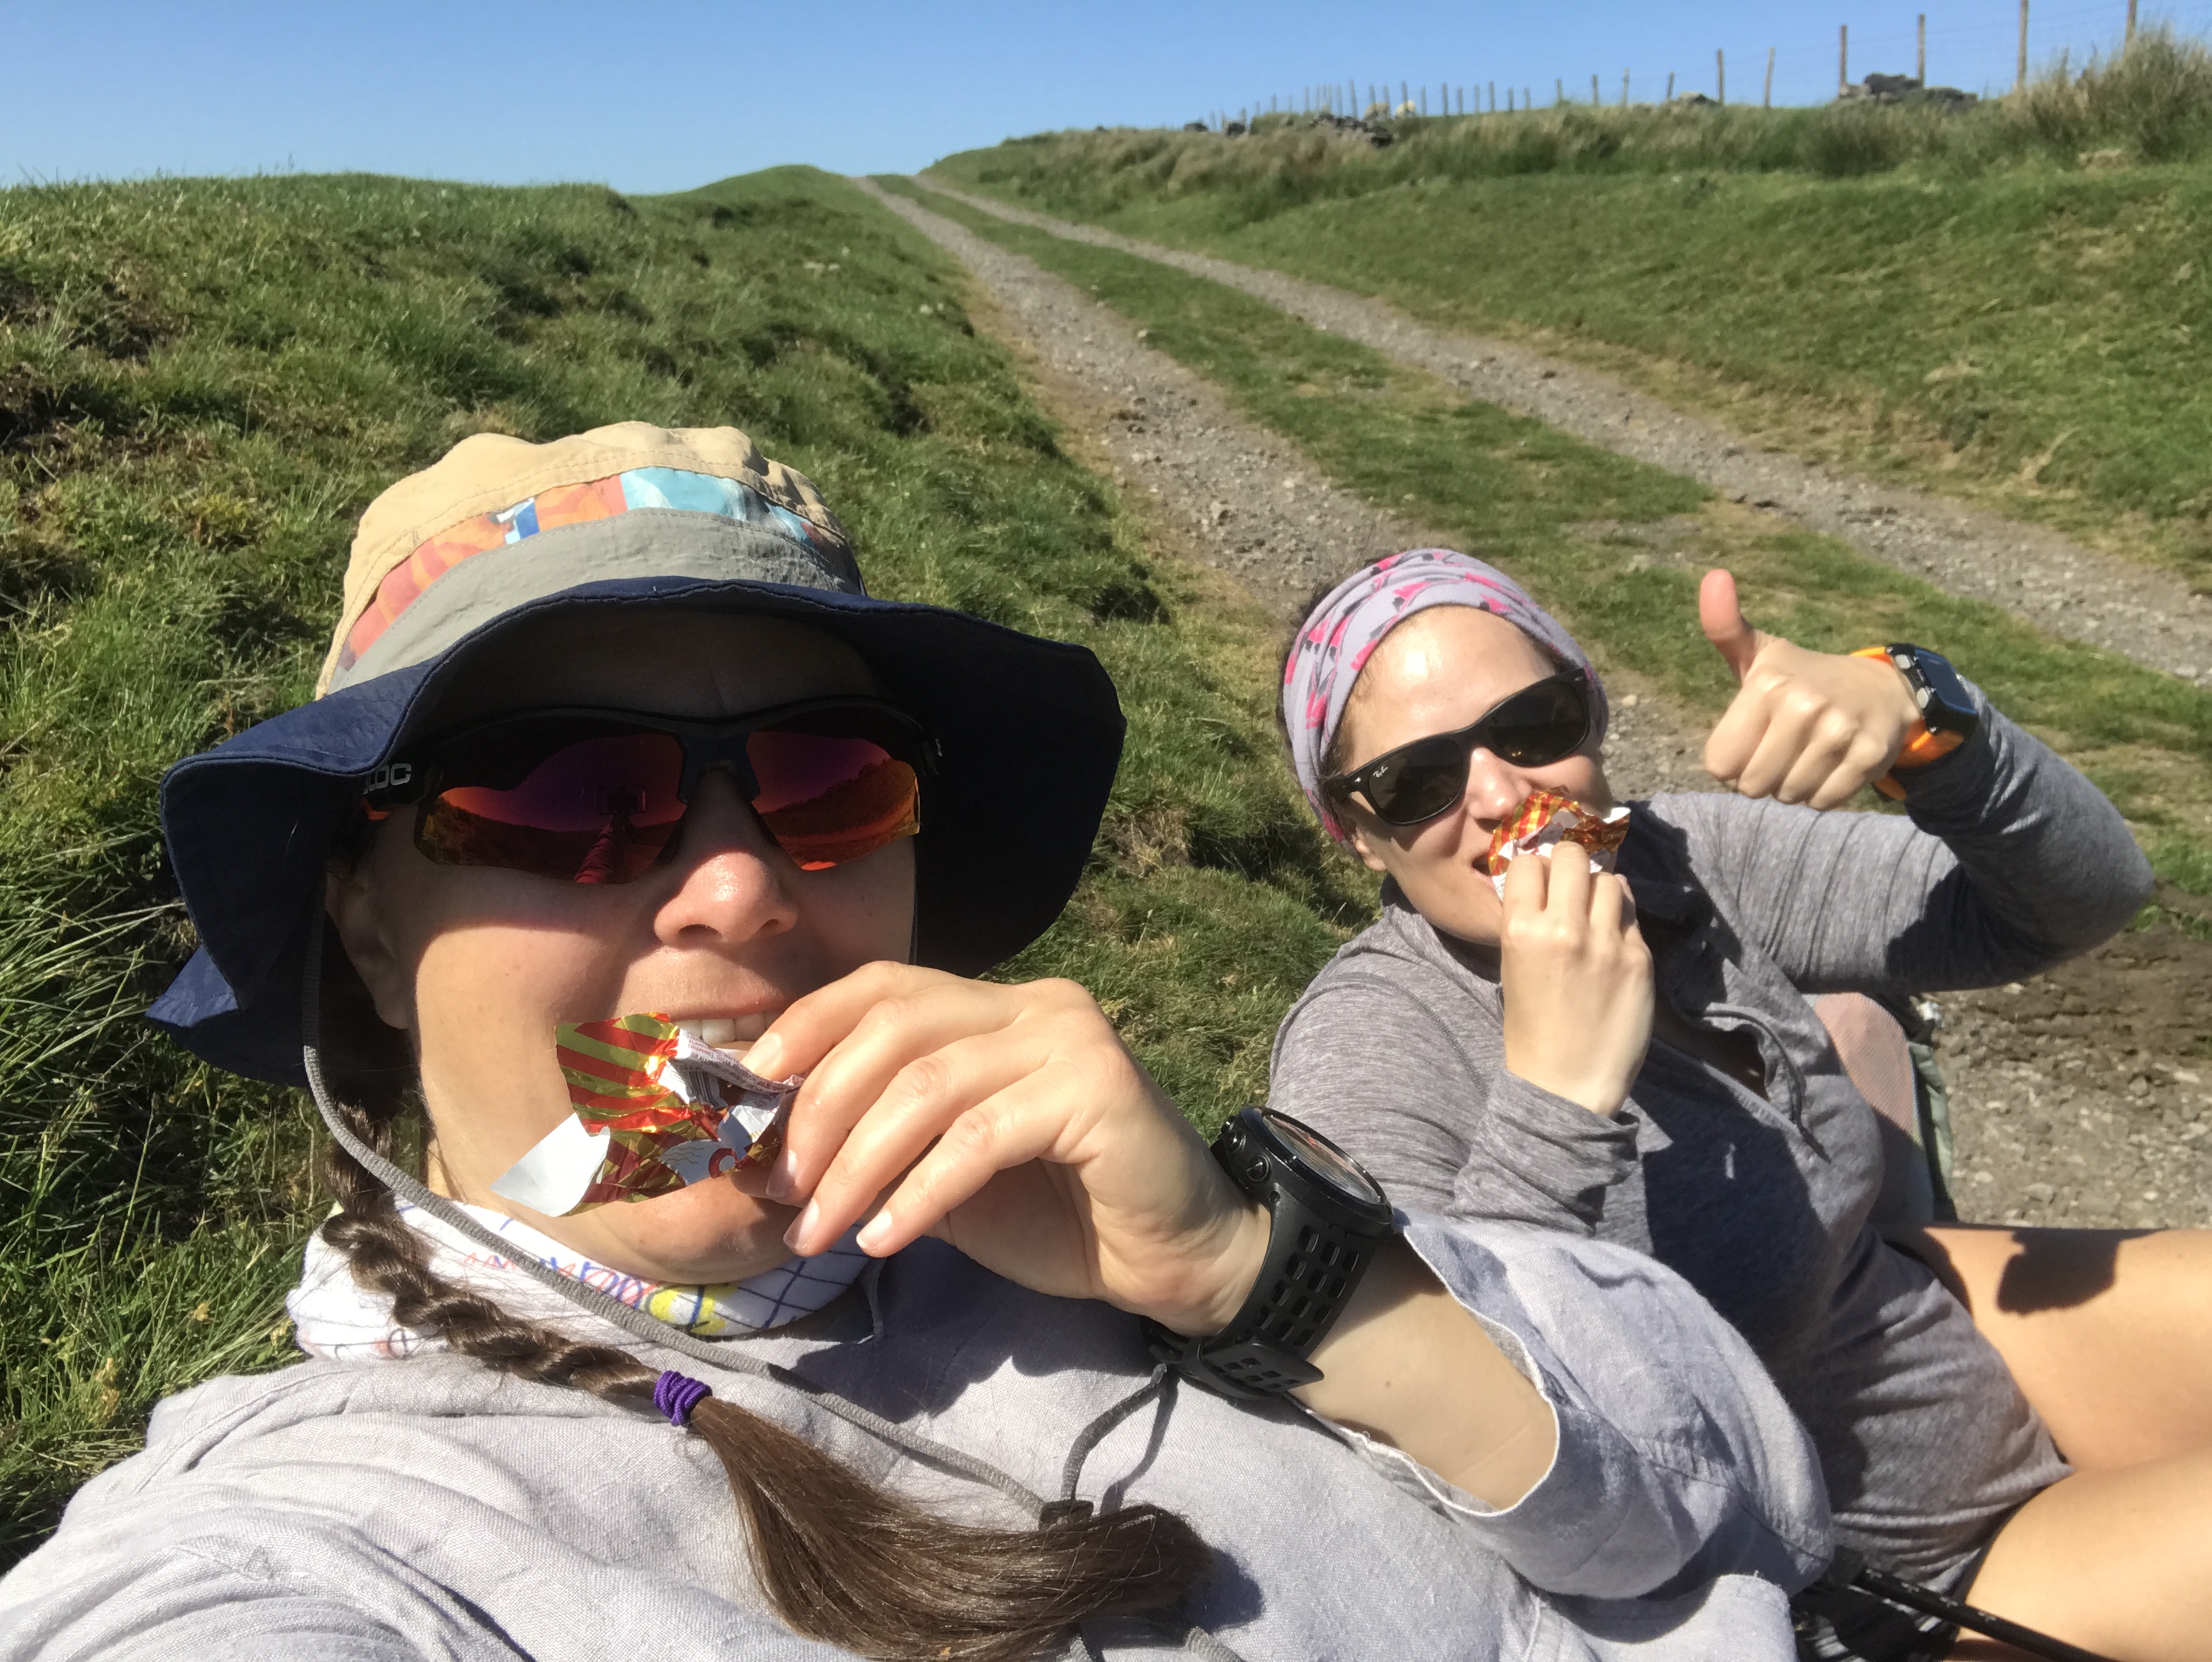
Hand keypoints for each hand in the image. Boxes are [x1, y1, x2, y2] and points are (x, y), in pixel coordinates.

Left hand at [754, 967, 1558, 1511]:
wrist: (1178, 1259)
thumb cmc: (1059, 1215)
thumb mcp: (946, 1174)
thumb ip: (880, 1144)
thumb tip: (768, 1147)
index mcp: (995, 1005)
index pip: (880, 986)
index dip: (803, 1029)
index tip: (744, 1096)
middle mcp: (1034, 1003)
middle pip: (892, 1026)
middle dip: (818, 1108)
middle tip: (780, 1187)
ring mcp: (1069, 1039)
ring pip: (927, 1085)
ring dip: (858, 1164)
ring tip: (821, 1232)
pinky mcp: (1096, 1091)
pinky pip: (979, 1137)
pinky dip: (920, 1192)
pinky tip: (887, 1240)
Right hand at [1498, 844, 1653, 1115]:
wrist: (1566, 1084)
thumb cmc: (1531, 1029)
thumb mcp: (1513, 966)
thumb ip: (1530, 922)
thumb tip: (1549, 884)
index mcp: (1521, 930)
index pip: (1528, 862)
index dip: (1535, 868)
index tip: (1541, 881)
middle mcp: (1564, 928)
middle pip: (1573, 856)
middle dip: (1570, 864)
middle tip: (1572, 884)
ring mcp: (1607, 942)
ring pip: (1609, 880)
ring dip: (1600, 889)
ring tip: (1596, 912)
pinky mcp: (1640, 958)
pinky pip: (1632, 915)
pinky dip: (1622, 918)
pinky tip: (1614, 938)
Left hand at [1700, 569, 1921, 807]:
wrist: (1882, 688)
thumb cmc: (1803, 679)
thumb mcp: (1760, 654)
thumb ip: (1724, 626)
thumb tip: (1713, 575)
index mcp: (1767, 684)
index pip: (1720, 765)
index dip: (1733, 762)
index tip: (1754, 738)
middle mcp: (1803, 706)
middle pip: (1753, 786)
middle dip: (1763, 776)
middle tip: (1784, 748)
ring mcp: (1840, 732)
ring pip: (1789, 796)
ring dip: (1793, 786)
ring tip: (1809, 753)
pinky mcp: (1869, 757)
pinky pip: (1823, 803)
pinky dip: (1823, 794)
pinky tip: (1832, 764)